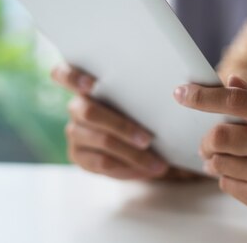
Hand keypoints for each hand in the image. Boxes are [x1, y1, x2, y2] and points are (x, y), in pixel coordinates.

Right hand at [52, 65, 198, 180]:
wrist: (138, 140)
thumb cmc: (143, 108)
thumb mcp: (144, 95)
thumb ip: (147, 86)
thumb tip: (182, 84)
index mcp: (86, 84)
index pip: (63, 74)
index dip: (73, 77)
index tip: (91, 84)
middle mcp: (76, 107)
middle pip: (89, 113)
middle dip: (122, 126)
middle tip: (148, 139)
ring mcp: (74, 132)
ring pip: (102, 142)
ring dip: (132, 154)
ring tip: (158, 164)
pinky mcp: (78, 156)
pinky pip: (102, 164)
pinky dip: (127, 169)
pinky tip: (147, 171)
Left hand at [174, 75, 246, 233]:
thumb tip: (229, 81)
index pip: (237, 101)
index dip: (203, 96)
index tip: (180, 92)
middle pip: (221, 136)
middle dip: (206, 137)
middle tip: (207, 139)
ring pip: (219, 162)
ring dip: (214, 157)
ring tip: (225, 156)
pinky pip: (226, 184)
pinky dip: (226, 176)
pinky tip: (243, 174)